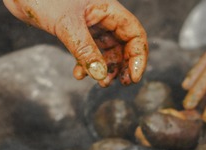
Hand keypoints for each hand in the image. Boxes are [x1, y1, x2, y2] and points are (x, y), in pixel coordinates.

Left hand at [3, 0, 147, 86]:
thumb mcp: (66, 25)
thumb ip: (85, 50)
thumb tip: (101, 76)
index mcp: (108, 9)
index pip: (134, 34)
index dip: (138, 57)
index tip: (133, 78)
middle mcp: (102, 17)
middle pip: (124, 45)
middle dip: (124, 65)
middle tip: (121, 83)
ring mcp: (89, 25)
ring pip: (107, 51)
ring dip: (105, 69)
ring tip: (100, 83)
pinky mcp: (74, 32)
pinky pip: (88, 53)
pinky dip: (86, 66)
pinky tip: (78, 74)